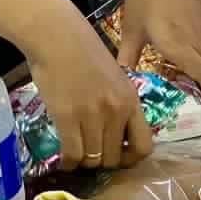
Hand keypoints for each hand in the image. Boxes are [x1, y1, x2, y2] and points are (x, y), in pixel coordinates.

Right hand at [19, 0, 153, 170]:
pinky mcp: (67, 117)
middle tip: (92, 156)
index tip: (119, 157)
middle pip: (114, 157)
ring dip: (85, 163)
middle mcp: (116, 111)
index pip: (144, 146)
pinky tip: (65, 160)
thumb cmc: (83, 52)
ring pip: (94, 159)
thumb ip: (118, 104)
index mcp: (131, 101)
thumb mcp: (114, 78)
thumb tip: (115, 132)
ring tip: (77, 157)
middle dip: (103, 162)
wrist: (56, 36)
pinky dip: (68, 162)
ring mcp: (92, 115)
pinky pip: (73, 153)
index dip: (132, 159)